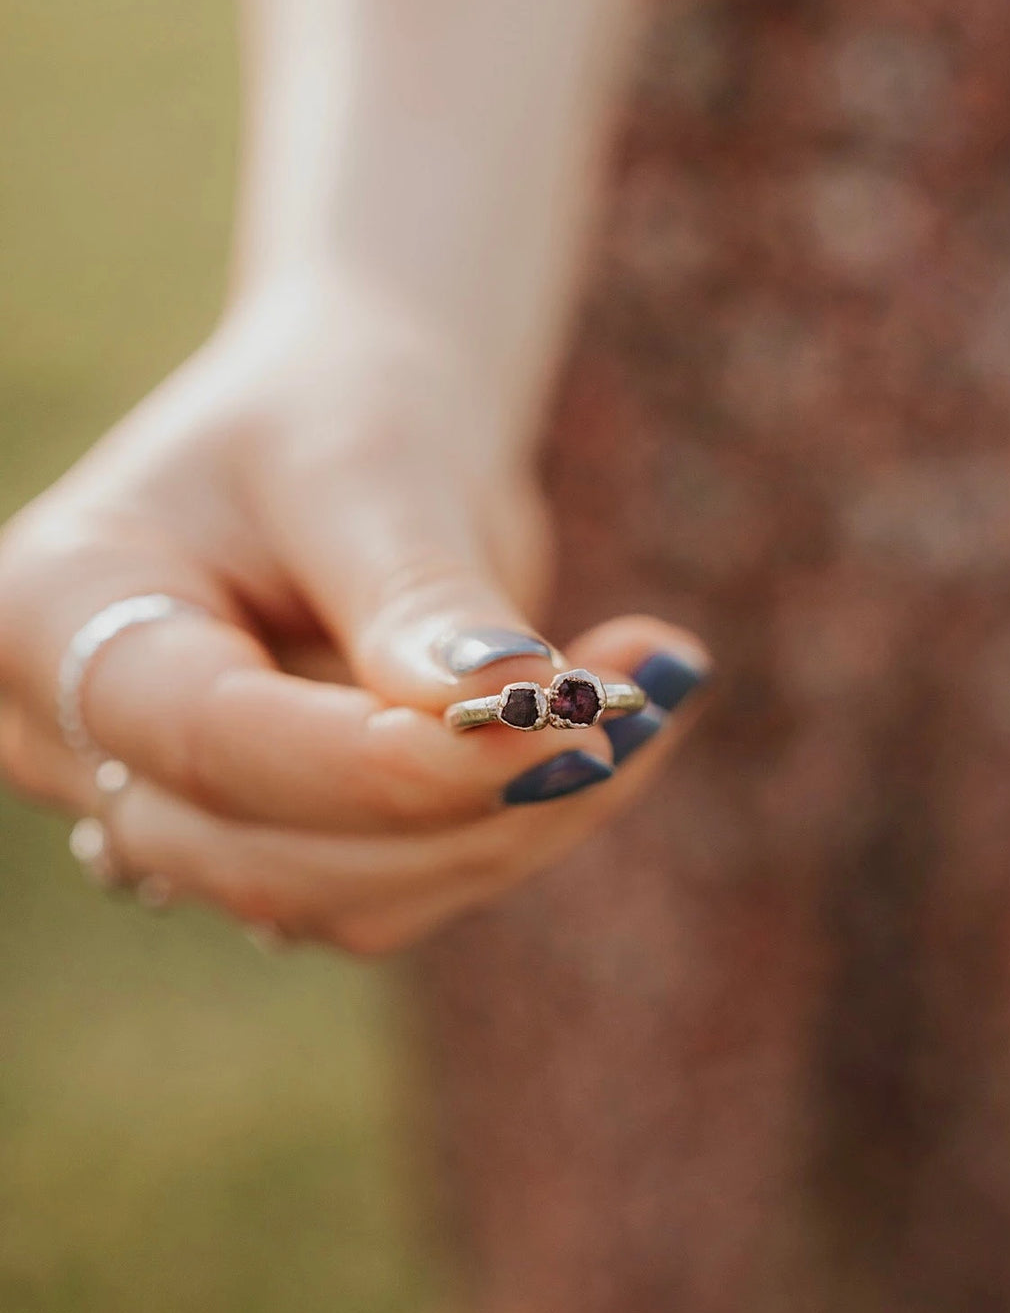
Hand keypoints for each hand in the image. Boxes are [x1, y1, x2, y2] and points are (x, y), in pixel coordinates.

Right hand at [0, 275, 710, 953]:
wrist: (355, 436)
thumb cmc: (339, 414)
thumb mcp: (370, 468)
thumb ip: (418, 596)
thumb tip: (503, 711)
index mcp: (52, 611)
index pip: (207, 736)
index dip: (379, 762)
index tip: (558, 729)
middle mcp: (75, 736)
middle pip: (261, 851)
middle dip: (464, 810)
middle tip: (635, 718)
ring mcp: (166, 808)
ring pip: (338, 899)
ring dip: (510, 830)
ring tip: (647, 705)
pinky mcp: (268, 847)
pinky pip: (389, 894)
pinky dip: (507, 836)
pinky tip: (603, 744)